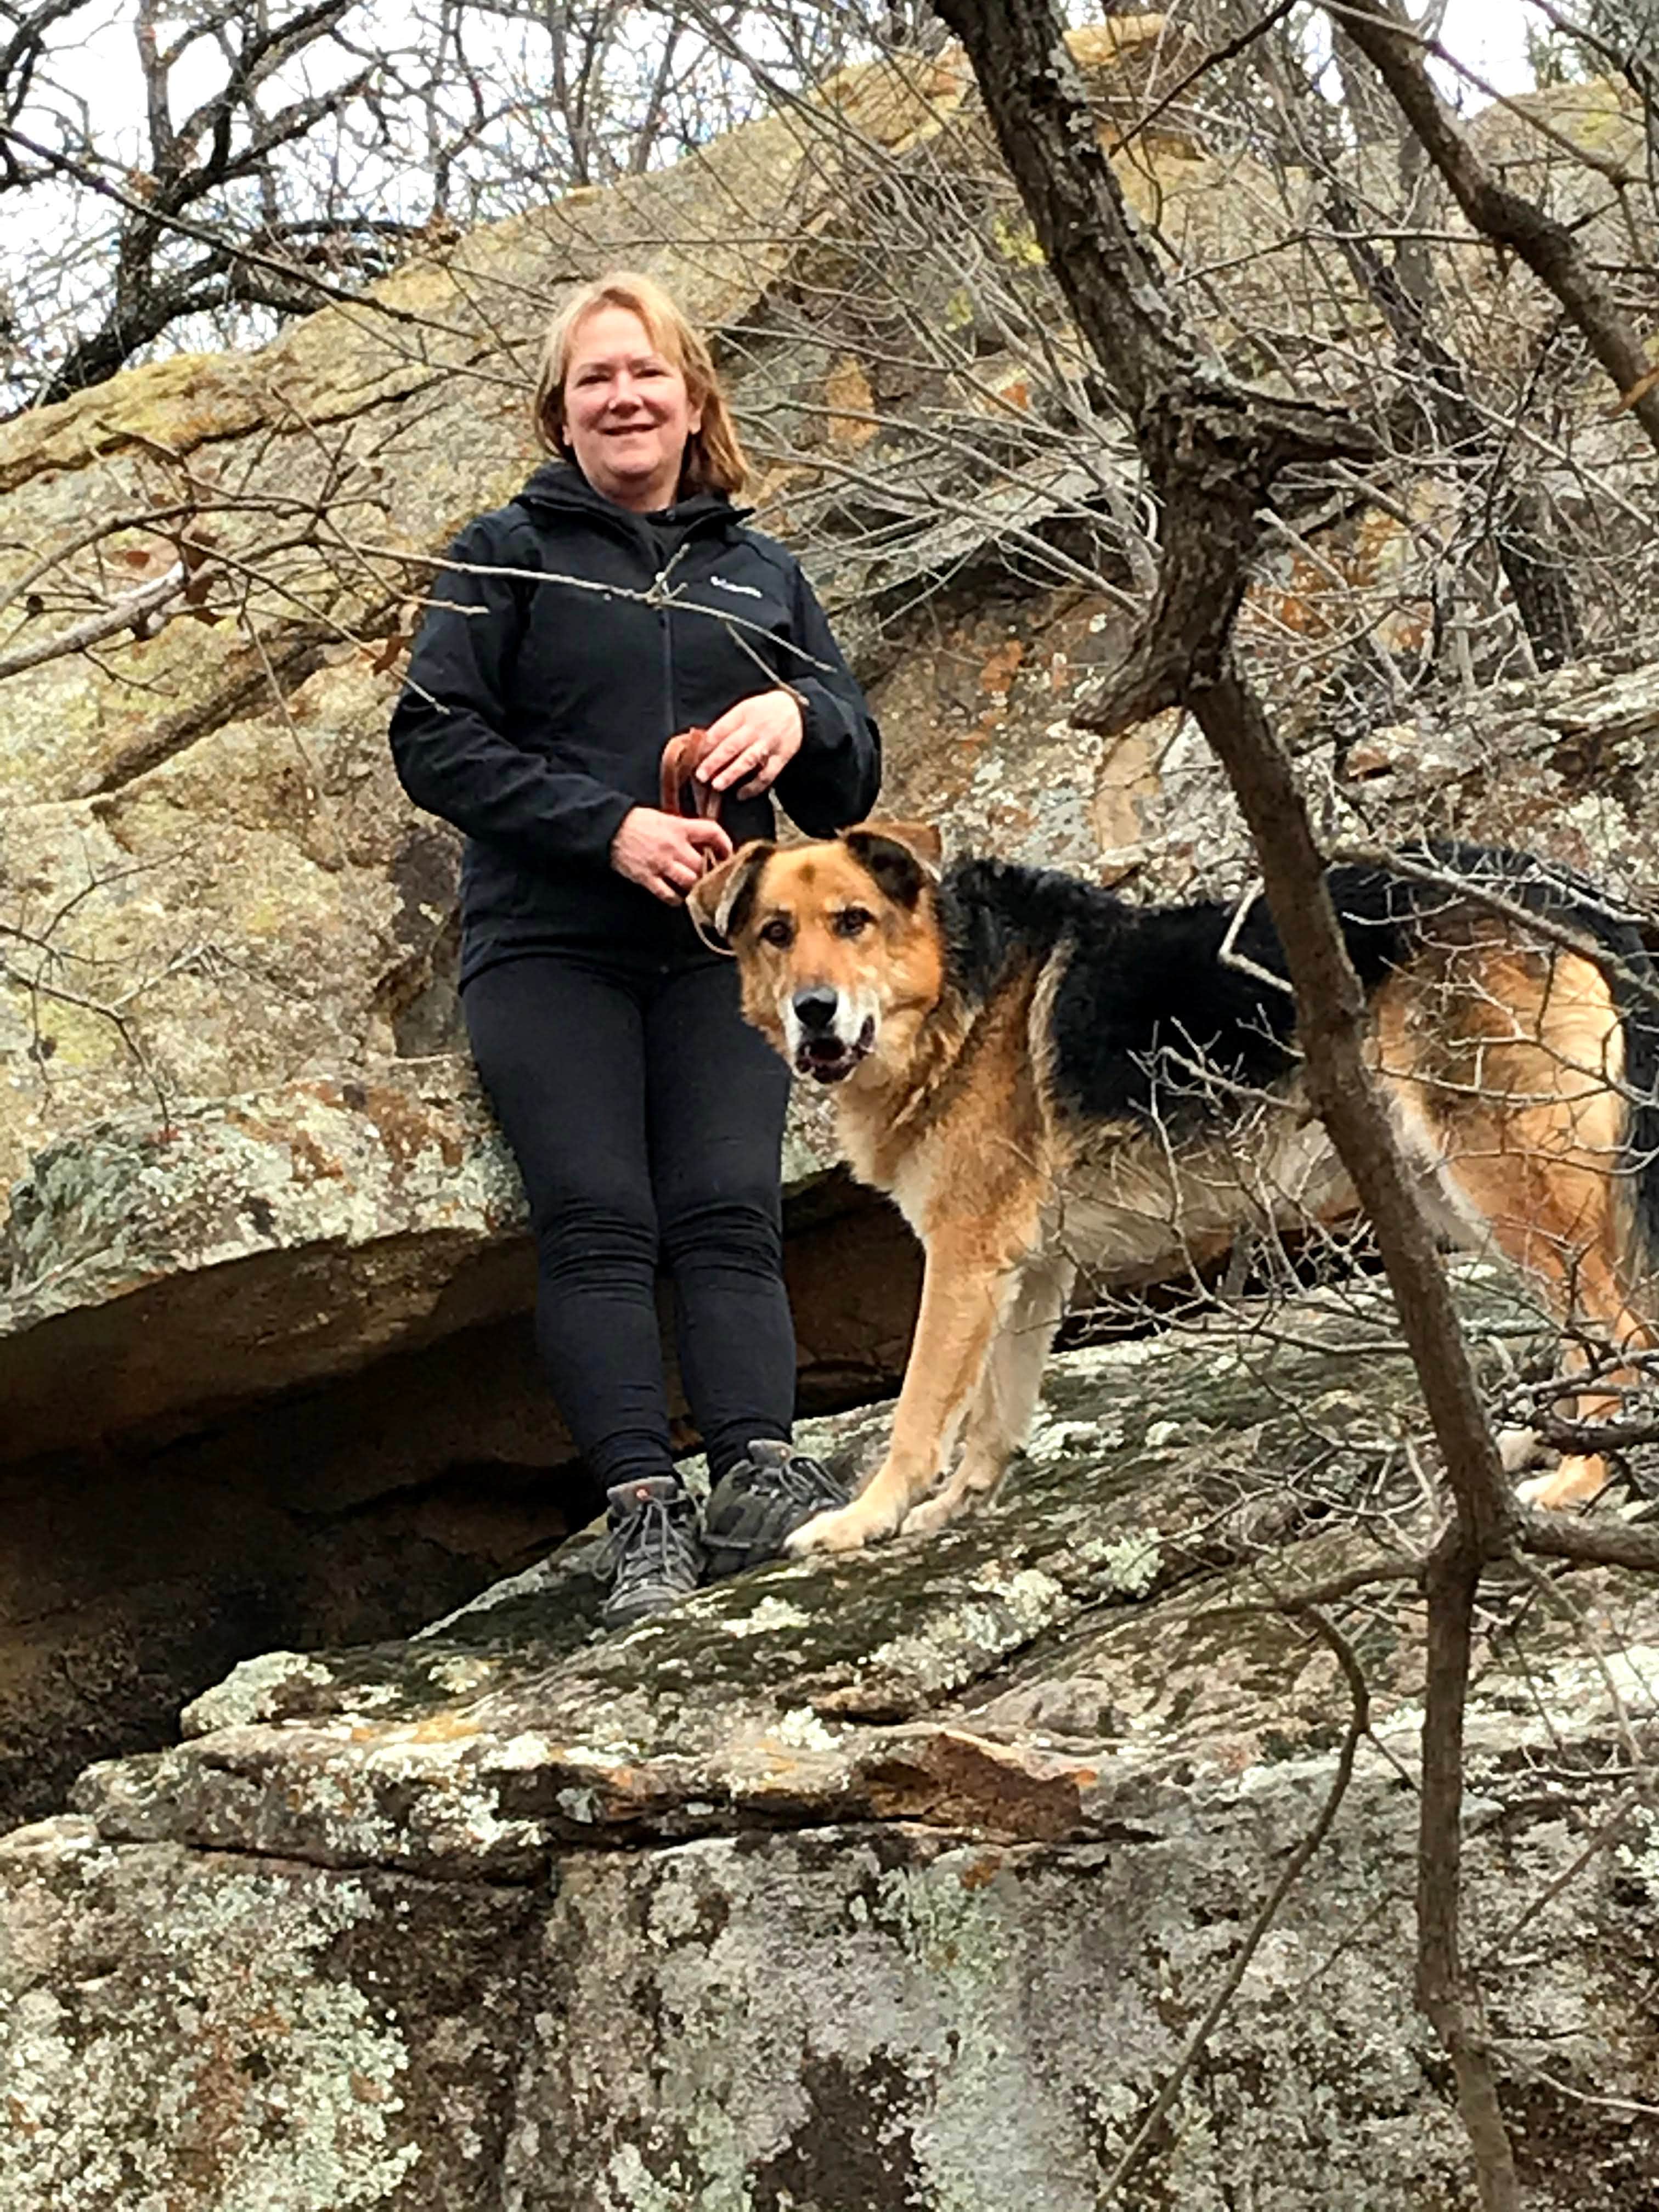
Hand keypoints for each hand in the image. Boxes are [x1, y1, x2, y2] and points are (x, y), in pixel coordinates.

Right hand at [609, 807, 732, 903]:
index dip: (725, 844)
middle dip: (710, 872)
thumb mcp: (666, 818)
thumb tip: (707, 845)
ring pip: (690, 882)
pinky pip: (669, 895)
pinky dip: (677, 898)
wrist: (610, 828)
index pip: (712, 832)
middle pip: (703, 864)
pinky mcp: (647, 878)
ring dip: (696, 887)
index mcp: (679, 827)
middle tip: (712, 876)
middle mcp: (673, 846)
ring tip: (696, 887)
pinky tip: (678, 896)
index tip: (727, 854)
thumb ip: (687, 831)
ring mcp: (660, 864)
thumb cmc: (638, 822)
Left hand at [694, 689, 803, 798]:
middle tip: (700, 775)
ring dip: (731, 774)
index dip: (706, 745)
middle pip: (732, 745)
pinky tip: (741, 794)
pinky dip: (754, 786)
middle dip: (714, 762)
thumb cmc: (765, 710)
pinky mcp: (781, 757)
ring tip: (717, 785)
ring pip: (748, 760)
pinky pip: (767, 774)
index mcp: (743, 714)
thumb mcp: (745, 708)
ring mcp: (769, 744)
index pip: (720, 729)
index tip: (693, 758)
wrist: (797, 710)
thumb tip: (703, 745)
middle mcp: (755, 728)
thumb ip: (727, 725)